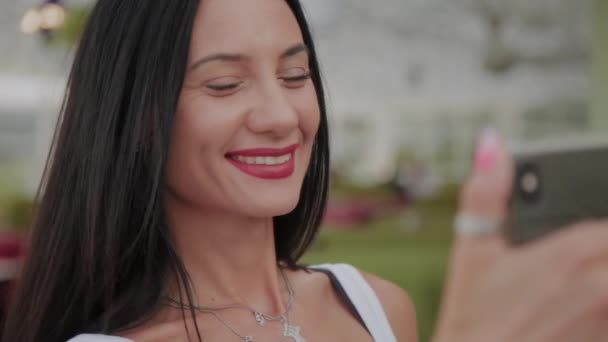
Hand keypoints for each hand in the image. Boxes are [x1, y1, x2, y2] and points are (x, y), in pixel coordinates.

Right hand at [432, 129, 607, 341]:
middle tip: (571, 264)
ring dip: (603, 278)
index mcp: (572, 255)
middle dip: (601, 252)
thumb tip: (492, 143)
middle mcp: (601, 288)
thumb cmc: (475, 319)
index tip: (587, 235)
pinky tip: (577, 311)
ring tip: (573, 288)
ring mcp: (607, 323)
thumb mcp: (472, 251)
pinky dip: (602, 310)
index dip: (601, 222)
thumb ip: (487, 192)